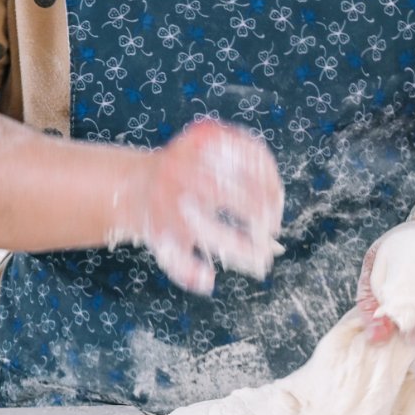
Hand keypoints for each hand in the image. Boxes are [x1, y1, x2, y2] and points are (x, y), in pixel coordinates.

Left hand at [110, 120, 283, 294]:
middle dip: (258, 219)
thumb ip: (185, 271)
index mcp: (168, 205)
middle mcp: (179, 174)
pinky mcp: (207, 133)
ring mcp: (194, 150)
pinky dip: (266, 169)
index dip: (241, 247)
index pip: (213, 231)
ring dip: (267, 194)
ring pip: (245, 169)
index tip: (260, 261)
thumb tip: (209, 281)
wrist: (140, 184)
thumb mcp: (166, 250)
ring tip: (274, 216)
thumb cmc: (162, 224)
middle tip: (271, 235)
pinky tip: (273, 190)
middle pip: (232, 197)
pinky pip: (247, 148)